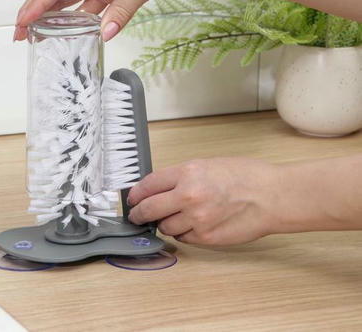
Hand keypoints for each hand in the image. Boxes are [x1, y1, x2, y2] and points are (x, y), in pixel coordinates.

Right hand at [14, 0, 212, 41]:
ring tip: (36, 35)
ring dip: (52, 16)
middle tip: (20, 34)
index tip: (22, 22)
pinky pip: (87, 5)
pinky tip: (69, 32)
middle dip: (35, 11)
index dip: (37, 4)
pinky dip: (77, 18)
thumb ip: (121, 11)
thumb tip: (103, 35)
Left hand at [127, 157, 280, 245]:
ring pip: (165, 227)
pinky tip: (192, 224)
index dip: (136, 193)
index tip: (132, 198)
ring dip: (165, 223)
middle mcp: (188, 196)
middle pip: (149, 209)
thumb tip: (159, 188)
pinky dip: (183, 232)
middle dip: (139, 214)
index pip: (148, 185)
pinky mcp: (206, 238)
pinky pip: (183, 238)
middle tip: (136, 216)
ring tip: (174, 217)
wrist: (271, 196)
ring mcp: (197, 219)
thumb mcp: (207, 165)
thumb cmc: (244, 175)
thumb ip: (181, 177)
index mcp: (187, 173)